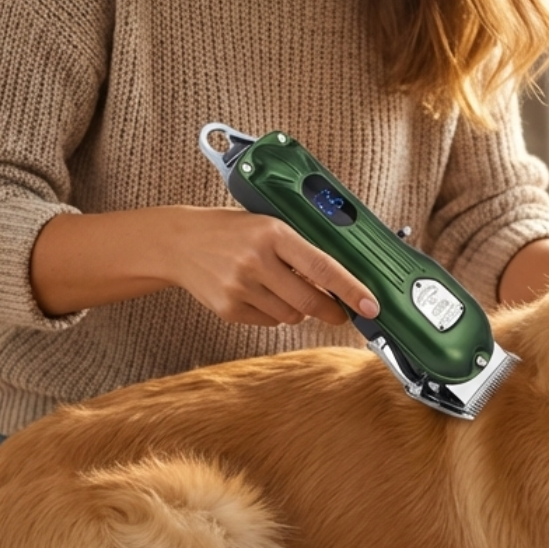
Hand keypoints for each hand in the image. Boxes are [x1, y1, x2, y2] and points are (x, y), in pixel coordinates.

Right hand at [30, 207, 379, 326]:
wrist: (178, 243)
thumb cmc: (231, 230)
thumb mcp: (267, 225)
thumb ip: (299, 250)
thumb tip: (336, 281)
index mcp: (272, 232)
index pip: (323, 266)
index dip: (351, 289)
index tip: (370, 305)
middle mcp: (256, 260)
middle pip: (309, 302)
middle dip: (331, 311)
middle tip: (341, 312)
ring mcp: (240, 287)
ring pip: (290, 315)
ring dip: (299, 310)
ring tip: (284, 289)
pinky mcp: (228, 308)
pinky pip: (268, 322)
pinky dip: (274, 313)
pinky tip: (261, 294)